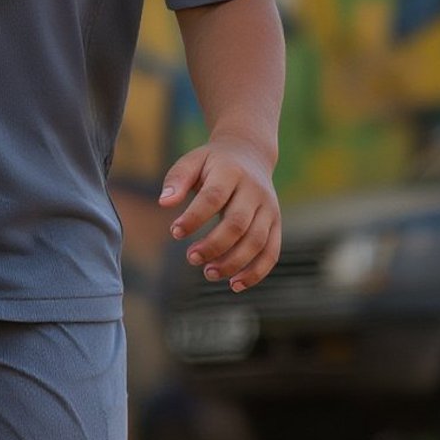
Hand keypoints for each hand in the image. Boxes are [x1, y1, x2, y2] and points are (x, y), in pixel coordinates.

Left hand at [159, 139, 280, 289]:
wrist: (250, 154)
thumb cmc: (213, 163)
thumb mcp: (193, 161)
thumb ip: (177, 179)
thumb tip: (164, 203)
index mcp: (231, 173)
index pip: (213, 198)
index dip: (194, 218)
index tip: (174, 232)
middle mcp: (254, 191)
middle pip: (237, 224)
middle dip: (213, 245)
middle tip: (191, 258)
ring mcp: (269, 208)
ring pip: (256, 241)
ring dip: (233, 262)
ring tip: (208, 273)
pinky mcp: (276, 223)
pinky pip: (271, 251)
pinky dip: (256, 272)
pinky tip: (235, 285)